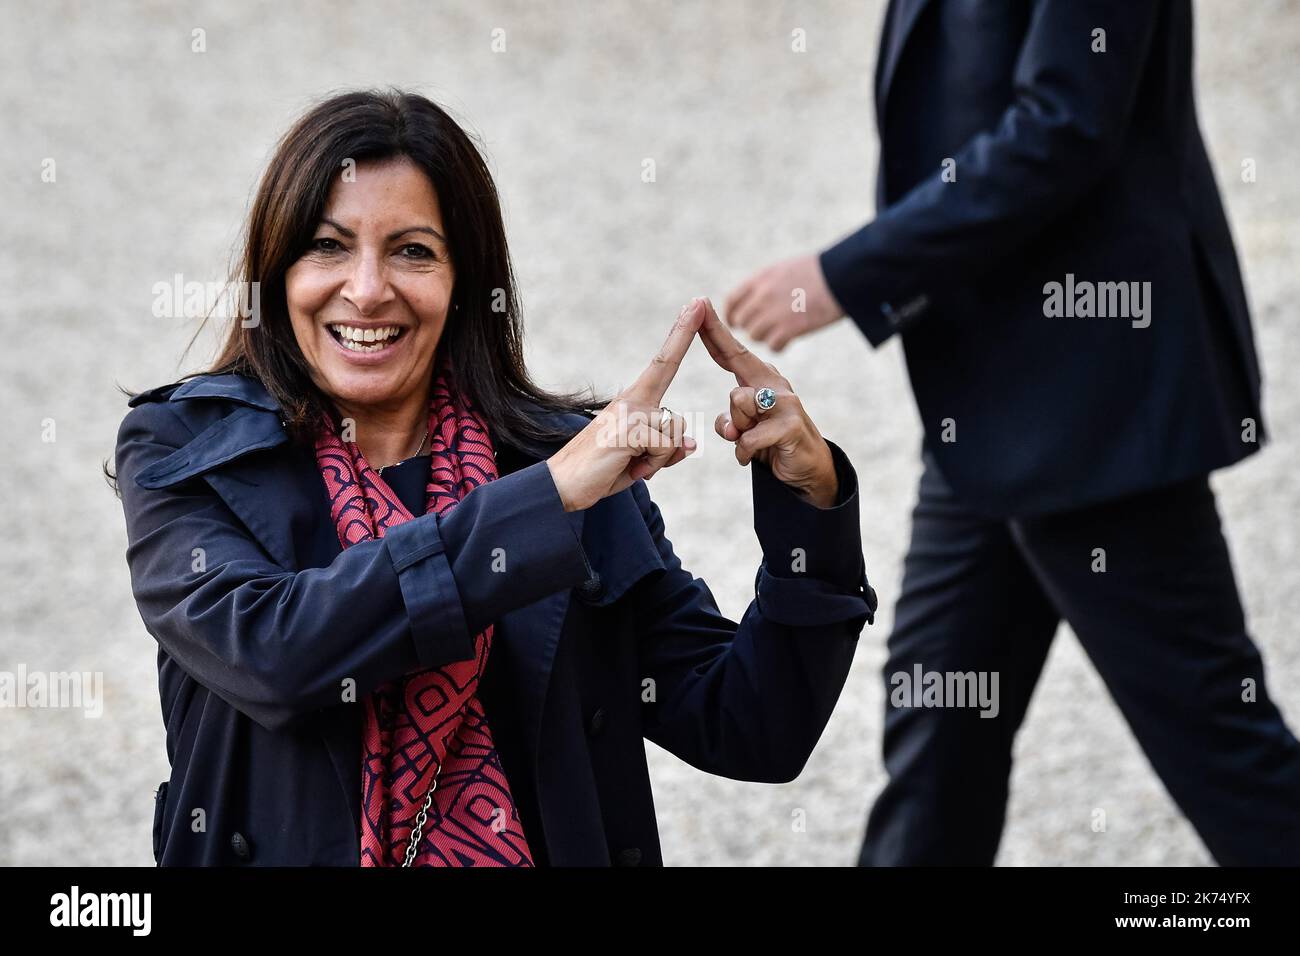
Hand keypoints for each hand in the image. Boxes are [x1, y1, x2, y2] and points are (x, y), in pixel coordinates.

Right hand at [546, 301, 701, 511]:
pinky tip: (626, 468)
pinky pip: (664, 449)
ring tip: (628, 464)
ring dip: (657, 462)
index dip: (682, 333)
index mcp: (634, 401)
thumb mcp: (640, 458)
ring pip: (674, 437)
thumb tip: (690, 444)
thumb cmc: (602, 469)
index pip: (663, 362)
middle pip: (677, 415)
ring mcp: (630, 413)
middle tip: (681, 332)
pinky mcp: (629, 430)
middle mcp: (633, 401)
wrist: (563, 484)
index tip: (697, 304)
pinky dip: (650, 468)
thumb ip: (666, 448)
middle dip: (666, 433)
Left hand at [697, 298, 838, 507]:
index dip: (714, 329)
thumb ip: (730, 421)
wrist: (807, 468)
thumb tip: (729, 429)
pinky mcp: (790, 425)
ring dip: (736, 430)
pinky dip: (743, 452)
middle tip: (730, 402)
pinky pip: (746, 437)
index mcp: (760, 378)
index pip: (732, 350)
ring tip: (754, 440)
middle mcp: (774, 383)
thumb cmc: (770, 442)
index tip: (699, 304)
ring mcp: (785, 401)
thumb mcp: (743, 428)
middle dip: (716, 350)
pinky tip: (755, 456)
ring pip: (737, 401)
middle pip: (735, 362)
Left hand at [723, 254, 844, 351]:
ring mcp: (774, 313)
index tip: (736, 322)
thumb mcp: (784, 269)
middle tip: (765, 328)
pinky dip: (779, 345)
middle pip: (742, 322)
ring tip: (780, 331)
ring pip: (755, 336)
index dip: (731, 314)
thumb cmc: (818, 272)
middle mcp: (762, 296)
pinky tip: (788, 340)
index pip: (732, 301)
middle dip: (751, 326)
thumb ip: (764, 284)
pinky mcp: (790, 329)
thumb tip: (753, 300)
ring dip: (766, 336)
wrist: (842, 277)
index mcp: (760, 279)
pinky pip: (772, 346)